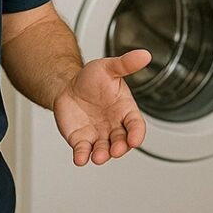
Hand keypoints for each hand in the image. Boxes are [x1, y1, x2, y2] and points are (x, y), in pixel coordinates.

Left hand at [53, 49, 150, 165]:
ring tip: (98, 157)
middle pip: (122, 142)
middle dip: (119, 148)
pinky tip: (80, 158)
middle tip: (115, 150)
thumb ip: (126, 64)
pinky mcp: (81, 140)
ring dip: (102, 155)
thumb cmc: (92, 79)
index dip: (137, 134)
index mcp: (125, 110)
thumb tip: (145, 54)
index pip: (136, 125)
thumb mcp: (108, 67)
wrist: (68, 85)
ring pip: (104, 150)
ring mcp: (98, 135)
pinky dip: (82, 157)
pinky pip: (83, 151)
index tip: (135, 140)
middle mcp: (114, 126)